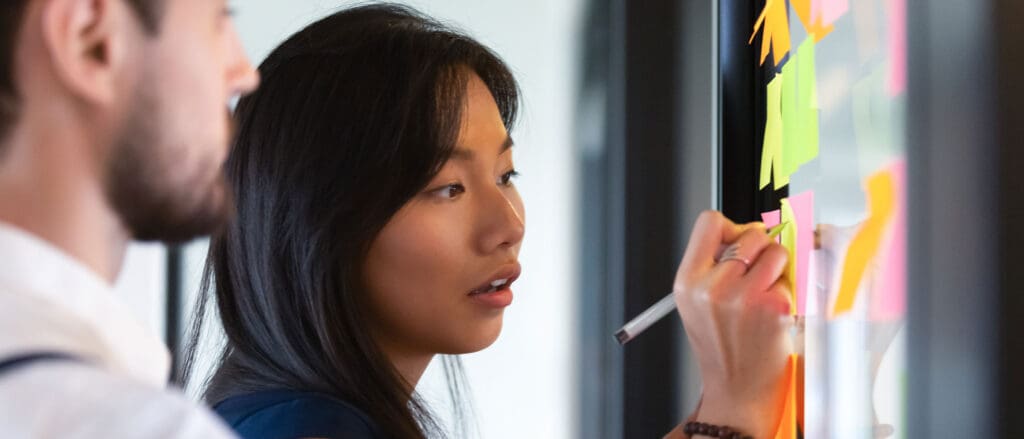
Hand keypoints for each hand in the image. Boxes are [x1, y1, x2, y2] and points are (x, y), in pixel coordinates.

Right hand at [672, 211, 792, 437]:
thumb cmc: (722, 346)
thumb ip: (714, 265)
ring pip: (776, 252)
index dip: (731, 228)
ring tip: (765, 295)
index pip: (709, 222)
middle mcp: (711, 287)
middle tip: (757, 276)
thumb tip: (752, 229)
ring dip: (778, 270)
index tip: (740, 242)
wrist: (737, 390)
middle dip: (760, 250)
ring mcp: (743, 297)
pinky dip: (789, 292)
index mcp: (687, 282)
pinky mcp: (774, 307)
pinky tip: (775, 314)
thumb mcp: (698, 302)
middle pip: (750, 234)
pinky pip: (791, 279)